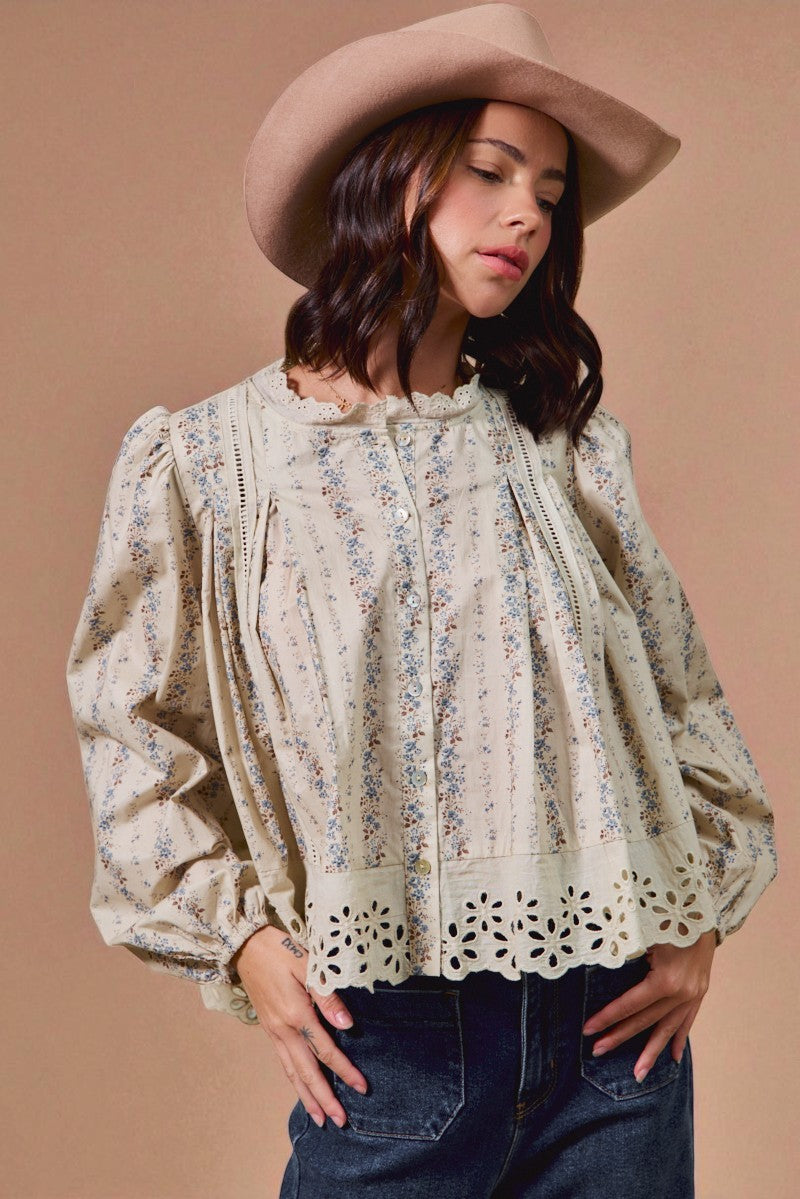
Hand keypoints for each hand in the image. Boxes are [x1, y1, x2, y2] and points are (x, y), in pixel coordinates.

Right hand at [231, 925, 367, 1127]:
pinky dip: (293, 1080)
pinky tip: (300, 1088)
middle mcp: (283, 1029)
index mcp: (296, 1014)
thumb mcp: (309, 965)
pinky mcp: (269, 1028)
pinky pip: (283, 1061)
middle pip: (307, 1072)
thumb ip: (328, 996)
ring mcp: (274, 1031)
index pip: (326, 1050)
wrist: (245, 947)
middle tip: (342, 1121)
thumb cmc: (280, 950)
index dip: (345, 1070)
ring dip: (307, 1097)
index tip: (362, 1087)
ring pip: (292, 1072)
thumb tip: (348, 1026)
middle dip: (325, 1098)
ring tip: (320, 1118)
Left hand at [581, 928, 716, 1082]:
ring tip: (638, 1074)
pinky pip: (687, 1020)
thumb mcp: (642, 933)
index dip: (607, 1018)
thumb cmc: (667, 915)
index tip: (587, 1030)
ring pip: (668, 1028)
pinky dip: (678, 1038)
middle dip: (619, 1037)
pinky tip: (672, 1057)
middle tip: (597, 1052)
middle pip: (645, 1020)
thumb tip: (597, 966)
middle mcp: (681, 992)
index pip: (629, 1005)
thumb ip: (624, 954)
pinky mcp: (700, 992)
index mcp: (665, 979)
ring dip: (651, 1051)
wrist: (703, 908)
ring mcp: (693, 994)